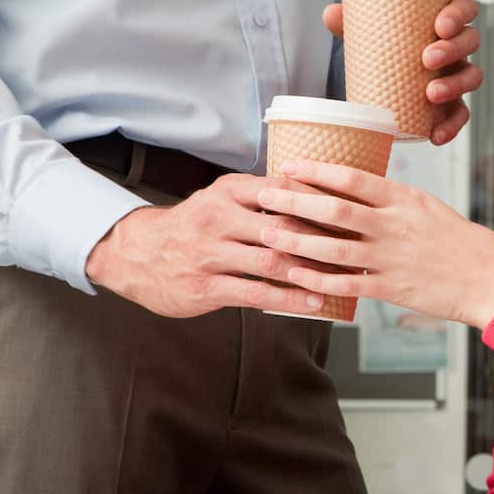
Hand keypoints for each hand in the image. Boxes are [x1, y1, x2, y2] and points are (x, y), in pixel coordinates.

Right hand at [85, 173, 357, 317]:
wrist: (134, 254)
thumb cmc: (193, 225)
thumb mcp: (221, 198)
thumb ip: (262, 195)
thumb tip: (317, 190)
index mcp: (228, 191)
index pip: (283, 190)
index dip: (322, 202)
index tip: (354, 211)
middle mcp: (219, 218)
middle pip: (284, 225)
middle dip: (325, 239)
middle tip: (360, 248)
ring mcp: (210, 253)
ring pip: (273, 260)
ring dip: (313, 271)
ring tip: (346, 279)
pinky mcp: (206, 286)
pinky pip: (256, 293)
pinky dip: (290, 298)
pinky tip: (315, 302)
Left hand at [254, 159, 493, 329]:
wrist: (489, 278)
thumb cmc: (459, 241)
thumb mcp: (427, 207)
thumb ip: (391, 200)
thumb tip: (354, 189)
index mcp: (404, 199)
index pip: (352, 178)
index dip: (316, 171)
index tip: (288, 166)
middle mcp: (394, 225)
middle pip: (334, 209)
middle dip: (294, 201)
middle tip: (264, 194)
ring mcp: (392, 258)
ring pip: (333, 247)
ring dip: (296, 240)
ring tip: (267, 233)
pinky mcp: (392, 288)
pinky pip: (347, 284)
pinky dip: (317, 279)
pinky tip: (295, 275)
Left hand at [322, 0, 481, 145]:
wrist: (382, 82)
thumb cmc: (382, 48)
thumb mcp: (366, 32)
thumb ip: (349, 21)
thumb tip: (331, 13)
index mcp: (442, 21)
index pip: (465, 8)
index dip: (460, 14)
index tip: (439, 25)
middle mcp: (456, 47)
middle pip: (471, 40)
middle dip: (453, 49)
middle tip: (427, 59)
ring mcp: (457, 75)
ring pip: (473, 76)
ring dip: (456, 84)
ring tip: (431, 94)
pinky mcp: (452, 105)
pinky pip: (462, 115)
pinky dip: (453, 126)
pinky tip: (436, 135)